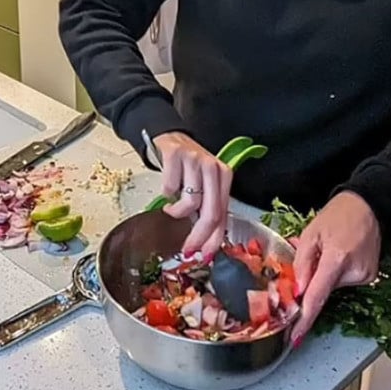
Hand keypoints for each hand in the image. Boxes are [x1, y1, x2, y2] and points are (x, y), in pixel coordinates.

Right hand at [154, 131, 232, 257]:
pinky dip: (166, 193)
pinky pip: (170, 188)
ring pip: (190, 203)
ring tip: (172, 208)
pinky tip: (168, 188)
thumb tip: (205, 241)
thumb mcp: (203, 182)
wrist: (170, 135)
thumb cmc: (187, 164)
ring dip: (177, 212)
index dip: (214, 238)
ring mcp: (194, 160)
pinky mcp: (176, 155)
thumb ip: (207, 206)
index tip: (205, 254)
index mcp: (224, 176)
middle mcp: (212, 167)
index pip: (223, 214)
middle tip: (187, 247)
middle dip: (198, 236)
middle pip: (211, 212)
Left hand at [291, 191, 380, 345]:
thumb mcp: (311, 233)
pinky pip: (344, 282)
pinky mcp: (370, 277)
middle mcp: (354, 272)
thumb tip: (297, 291)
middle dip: (312, 282)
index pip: (317, 297)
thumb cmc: (338, 215)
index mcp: (337, 259)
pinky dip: (336, 273)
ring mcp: (365, 276)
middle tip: (313, 258)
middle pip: (324, 290)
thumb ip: (302, 263)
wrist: (368, 206)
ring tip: (330, 250)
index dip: (304, 319)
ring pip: (333, 286)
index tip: (295, 336)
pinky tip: (340, 254)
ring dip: (325, 275)